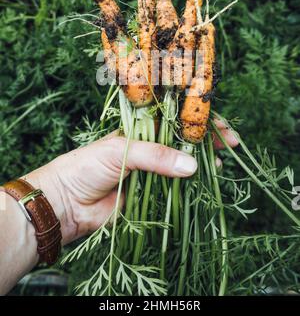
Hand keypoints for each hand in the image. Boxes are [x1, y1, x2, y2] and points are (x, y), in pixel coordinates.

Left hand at [24, 122, 237, 245]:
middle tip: (230, 143)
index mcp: (140, 129)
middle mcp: (150, 148)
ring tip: (220, 163)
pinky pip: (177, 190)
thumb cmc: (86, 166)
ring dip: (204, 163)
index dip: (198, 120)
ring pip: (184, 165)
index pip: (175, 119)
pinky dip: (192, 187)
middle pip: (185, 141)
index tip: (221, 125)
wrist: (66, 203)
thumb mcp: (121, 151)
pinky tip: (205, 183)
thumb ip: (156, 156)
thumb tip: (192, 165)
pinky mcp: (152, 196)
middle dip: (208, 140)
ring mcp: (152, 172)